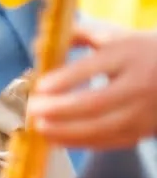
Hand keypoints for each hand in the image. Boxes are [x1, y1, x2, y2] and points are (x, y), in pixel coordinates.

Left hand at [26, 27, 156, 150]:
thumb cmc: (136, 50)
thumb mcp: (112, 35)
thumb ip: (76, 35)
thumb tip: (39, 45)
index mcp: (128, 54)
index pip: (94, 67)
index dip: (65, 79)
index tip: (39, 86)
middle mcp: (138, 84)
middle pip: (97, 102)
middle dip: (60, 109)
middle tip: (32, 110)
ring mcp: (144, 111)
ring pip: (103, 127)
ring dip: (67, 131)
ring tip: (39, 127)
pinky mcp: (145, 131)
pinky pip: (111, 142)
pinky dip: (82, 143)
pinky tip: (58, 139)